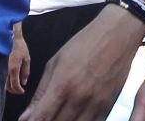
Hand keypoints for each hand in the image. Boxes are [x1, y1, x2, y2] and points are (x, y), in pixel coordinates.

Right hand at [6, 22, 30, 95]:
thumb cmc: (19, 47)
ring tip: (15, 86)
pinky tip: (9, 80)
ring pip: (3, 83)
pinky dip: (5, 82)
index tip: (22, 92)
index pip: (14, 85)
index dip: (18, 90)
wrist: (9, 37)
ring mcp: (1, 68)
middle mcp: (5, 70)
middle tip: (19, 90)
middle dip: (14, 90)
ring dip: (9, 87)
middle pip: (7, 86)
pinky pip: (1, 77)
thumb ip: (25, 71)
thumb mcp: (27, 58)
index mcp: (13, 68)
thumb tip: (24, 82)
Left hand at [22, 6, 143, 120]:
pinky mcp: (108, 105)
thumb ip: (41, 92)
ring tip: (59, 115)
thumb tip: (26, 117)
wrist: (118, 34)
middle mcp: (79, 97)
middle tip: (45, 115)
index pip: (41, 117)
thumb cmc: (84, 43)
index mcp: (62, 84)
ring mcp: (96, 103)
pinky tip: (74, 116)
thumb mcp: (56, 62)